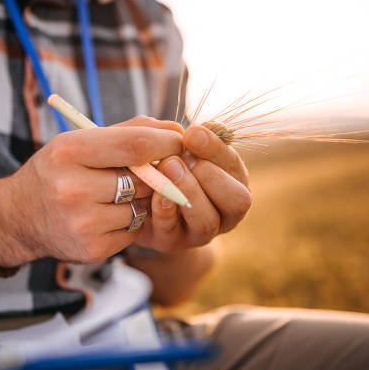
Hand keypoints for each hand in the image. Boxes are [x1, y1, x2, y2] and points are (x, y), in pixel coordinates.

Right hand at [0, 117, 183, 265]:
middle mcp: (73, 189)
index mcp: (69, 152)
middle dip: (156, 173)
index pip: (135, 145)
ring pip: (142, 206)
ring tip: (116, 194)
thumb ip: (129, 131)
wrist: (19, 216)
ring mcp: (82, 223)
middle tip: (151, 169)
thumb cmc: (58, 170)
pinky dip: (130, 221)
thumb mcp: (80, 141)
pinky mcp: (92, 249)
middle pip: (144, 178)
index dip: (166, 142)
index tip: (180, 140)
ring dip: (142, 199)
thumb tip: (177, 129)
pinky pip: (134, 230)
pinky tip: (108, 215)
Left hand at [134, 124, 250, 252]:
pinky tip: (155, 193)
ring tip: (167, 168)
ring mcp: (199, 232)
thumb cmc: (158, 162)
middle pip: (237, 200)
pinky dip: (164, 210)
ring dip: (188, 193)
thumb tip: (205, 127)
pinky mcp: (171, 243)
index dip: (217, 149)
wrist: (130, 195)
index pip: (235, 166)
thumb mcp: (170, 144)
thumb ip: (184, 134)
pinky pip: (172, 231)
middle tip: (180, 157)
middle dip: (209, 176)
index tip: (192, 134)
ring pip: (207, 221)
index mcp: (231, 180)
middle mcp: (223, 211)